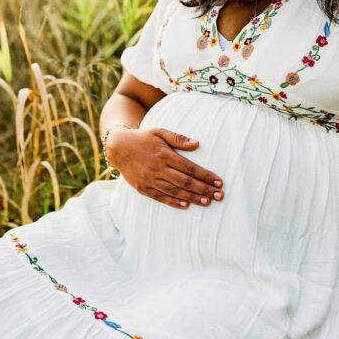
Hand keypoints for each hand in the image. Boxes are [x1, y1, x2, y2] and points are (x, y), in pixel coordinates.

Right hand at [106, 127, 223, 209]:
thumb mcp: (160, 132)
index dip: (206, 176)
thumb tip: (197, 144)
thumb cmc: (143, 138)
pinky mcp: (143, 188)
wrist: (118, 147)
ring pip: (175, 192)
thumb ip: (178, 138)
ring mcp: (150, 180)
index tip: (219, 182)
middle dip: (204, 189)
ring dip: (193, 198)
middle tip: (219, 196)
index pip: (190, 168)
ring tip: (207, 202)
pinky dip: (173, 202)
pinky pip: (160, 197)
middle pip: (185, 182)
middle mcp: (159, 169)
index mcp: (165, 155)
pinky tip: (186, 206)